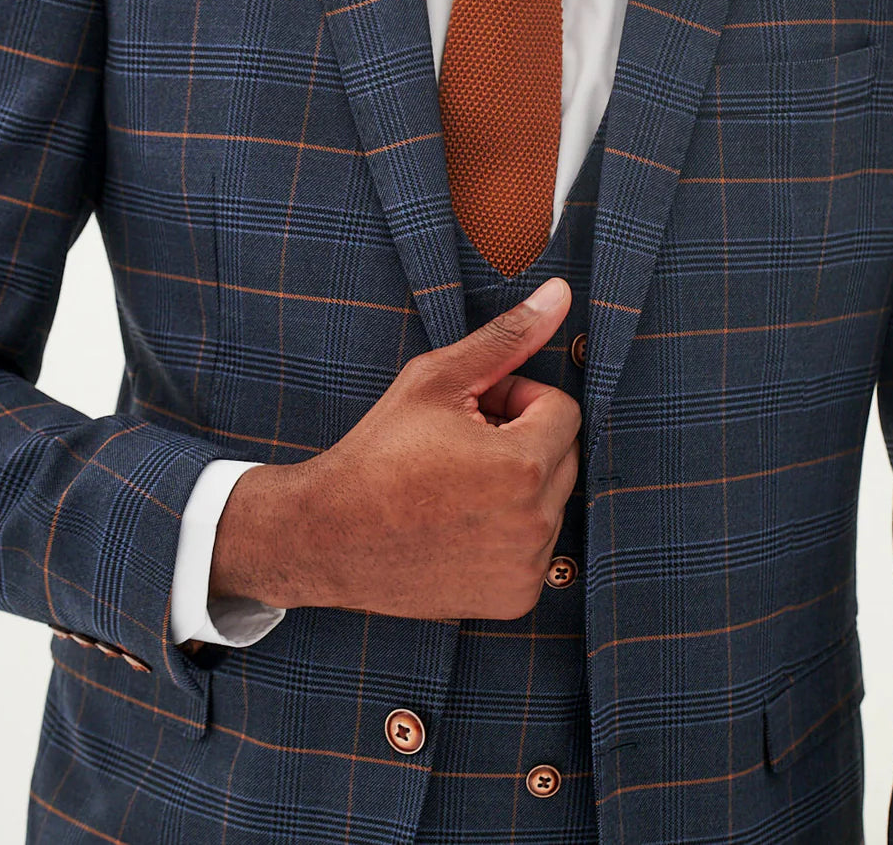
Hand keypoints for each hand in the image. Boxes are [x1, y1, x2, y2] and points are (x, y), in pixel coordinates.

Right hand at [293, 276, 579, 621]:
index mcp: (523, 465)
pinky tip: (459, 523)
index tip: (471, 411)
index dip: (516, 399)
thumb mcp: (436, 380)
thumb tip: (560, 294)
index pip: (562, 409)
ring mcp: (526, 567)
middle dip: (522, 440)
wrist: (328, 535)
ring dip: (518, 485)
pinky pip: (536, 547)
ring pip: (551, 501)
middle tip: (459, 445)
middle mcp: (535, 523)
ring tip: (454, 485)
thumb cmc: (378, 450)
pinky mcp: (515, 599)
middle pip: (564, 455)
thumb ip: (506, 337)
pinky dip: (509, 530)